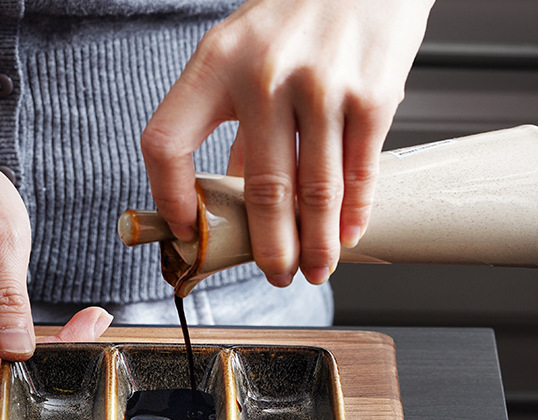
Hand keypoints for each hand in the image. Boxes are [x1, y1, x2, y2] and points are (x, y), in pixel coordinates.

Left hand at [141, 0, 433, 285]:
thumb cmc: (296, 12)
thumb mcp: (241, 52)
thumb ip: (233, 121)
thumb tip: (230, 190)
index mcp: (215, 64)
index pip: (166, 142)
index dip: (167, 196)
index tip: (185, 229)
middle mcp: (264, 75)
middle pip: (259, 190)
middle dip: (269, 248)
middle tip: (274, 274)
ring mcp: (320, 85)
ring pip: (313, 193)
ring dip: (316, 245)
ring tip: (314, 268)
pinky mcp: (371, 94)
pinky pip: (358, 172)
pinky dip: (353, 214)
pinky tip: (348, 235)